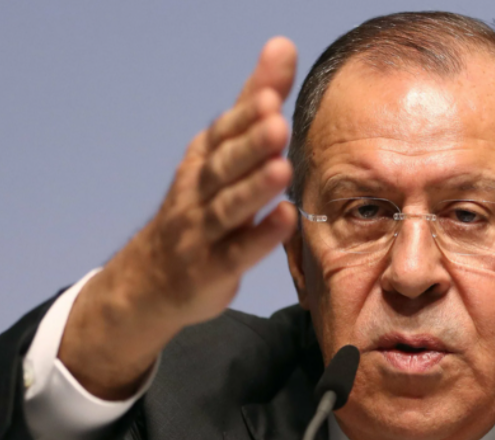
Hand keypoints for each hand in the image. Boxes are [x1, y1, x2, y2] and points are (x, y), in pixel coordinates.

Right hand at [58, 37, 298, 399]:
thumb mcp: (222, 154)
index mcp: (203, 160)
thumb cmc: (199, 207)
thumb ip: (254, 106)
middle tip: (275, 121)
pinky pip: (236, 253)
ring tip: (281, 169)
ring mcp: (201, 232)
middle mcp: (198, 191)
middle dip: (249, 143)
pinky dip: (259, 238)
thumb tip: (283, 46)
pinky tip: (285, 220)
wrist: (150, 279)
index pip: (224, 132)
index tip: (270, 95)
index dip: (246, 115)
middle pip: (224, 166)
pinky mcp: (211, 269)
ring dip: (253, 188)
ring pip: (227, 208)